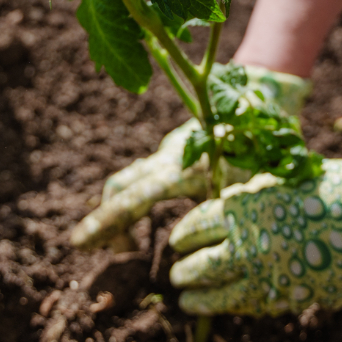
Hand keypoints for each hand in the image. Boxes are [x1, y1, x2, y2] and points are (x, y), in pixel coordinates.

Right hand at [70, 66, 310, 249]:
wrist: (259, 93)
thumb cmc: (261, 142)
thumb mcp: (245, 183)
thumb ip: (218, 210)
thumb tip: (198, 244)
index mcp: (182, 168)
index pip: (134, 200)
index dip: (106, 224)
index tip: (79, 244)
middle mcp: (168, 158)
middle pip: (119, 189)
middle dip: (103, 220)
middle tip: (90, 248)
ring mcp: (168, 152)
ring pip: (128, 182)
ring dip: (120, 211)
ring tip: (128, 245)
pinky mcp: (174, 151)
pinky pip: (143, 177)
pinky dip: (135, 199)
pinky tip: (143, 222)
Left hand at [168, 148, 341, 314]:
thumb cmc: (338, 188)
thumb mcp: (284, 181)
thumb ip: (252, 199)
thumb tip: (222, 215)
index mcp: (244, 206)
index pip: (196, 225)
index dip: (183, 235)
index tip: (178, 240)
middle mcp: (250, 243)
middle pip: (199, 265)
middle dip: (184, 271)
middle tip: (177, 273)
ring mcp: (270, 275)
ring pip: (219, 295)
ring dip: (199, 299)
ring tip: (188, 300)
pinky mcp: (292, 296)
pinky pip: (253, 307)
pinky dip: (235, 307)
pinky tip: (230, 305)